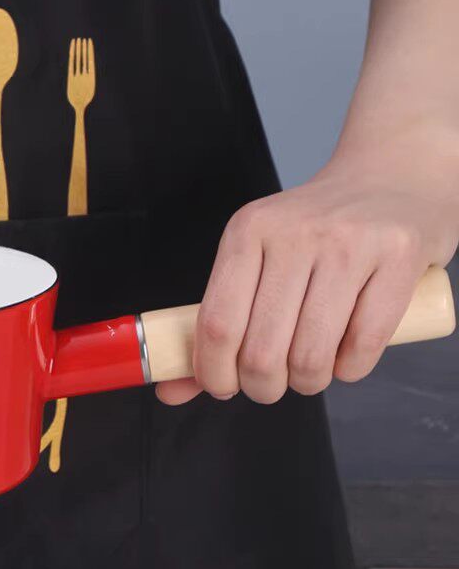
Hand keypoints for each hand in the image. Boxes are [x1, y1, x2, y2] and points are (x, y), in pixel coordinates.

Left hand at [156, 141, 458, 405]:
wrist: (391, 177)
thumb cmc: (312, 235)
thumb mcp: (255, 260)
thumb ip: (214, 329)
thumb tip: (170, 391)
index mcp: (247, 232)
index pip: (217, 325)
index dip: (213, 374)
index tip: (223, 387)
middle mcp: (294, 233)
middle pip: (261, 352)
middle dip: (262, 388)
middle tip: (270, 385)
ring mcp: (349, 244)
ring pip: (311, 357)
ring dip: (307, 384)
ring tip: (309, 372)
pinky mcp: (399, 256)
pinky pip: (362, 348)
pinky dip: (349, 371)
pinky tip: (346, 356)